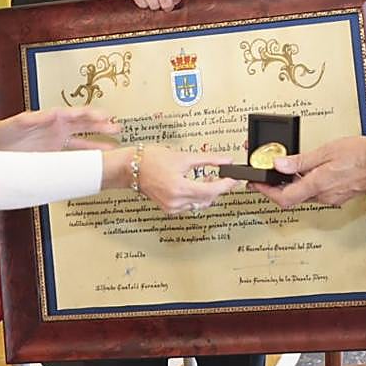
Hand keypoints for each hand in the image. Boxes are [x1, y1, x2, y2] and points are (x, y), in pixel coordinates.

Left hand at [0, 107, 120, 151]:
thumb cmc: (3, 131)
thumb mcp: (19, 123)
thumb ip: (36, 119)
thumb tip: (54, 114)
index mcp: (52, 118)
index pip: (77, 115)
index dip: (93, 115)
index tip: (106, 116)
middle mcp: (57, 129)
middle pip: (85, 126)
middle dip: (102, 127)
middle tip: (118, 129)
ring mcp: (56, 142)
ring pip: (83, 142)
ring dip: (98, 144)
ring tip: (113, 147)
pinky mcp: (52, 155)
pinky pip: (72, 156)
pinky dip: (85, 158)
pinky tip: (94, 163)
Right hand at [104, 146, 237, 214]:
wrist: (131, 167)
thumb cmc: (151, 159)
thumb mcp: (183, 156)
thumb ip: (207, 159)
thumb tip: (224, 160)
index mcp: (179, 188)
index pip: (211, 190)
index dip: (226, 185)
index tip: (234, 179)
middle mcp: (176, 201)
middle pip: (207, 199)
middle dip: (218, 188)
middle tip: (224, 176)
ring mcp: (171, 207)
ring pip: (199, 204)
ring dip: (207, 193)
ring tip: (208, 178)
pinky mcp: (169, 208)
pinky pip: (189, 206)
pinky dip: (196, 197)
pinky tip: (195, 186)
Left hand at [249, 135, 365, 207]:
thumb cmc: (361, 153)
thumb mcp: (326, 150)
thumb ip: (301, 160)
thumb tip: (279, 165)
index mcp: (319, 185)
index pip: (284, 198)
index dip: (266, 193)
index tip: (255, 184)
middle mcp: (325, 196)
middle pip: (292, 198)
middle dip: (276, 188)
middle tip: (264, 177)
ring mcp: (333, 198)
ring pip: (304, 195)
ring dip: (292, 186)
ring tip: (282, 171)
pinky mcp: (339, 195)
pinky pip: (316, 193)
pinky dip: (306, 184)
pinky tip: (305, 173)